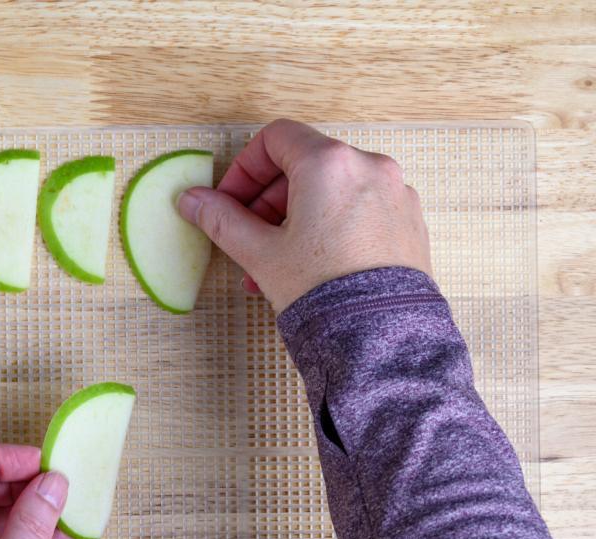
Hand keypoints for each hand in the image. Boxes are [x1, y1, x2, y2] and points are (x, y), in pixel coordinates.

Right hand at [176, 118, 432, 312]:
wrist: (379, 337)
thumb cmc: (324, 291)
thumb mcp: (260, 253)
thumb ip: (221, 220)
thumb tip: (193, 201)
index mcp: (329, 164)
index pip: (276, 138)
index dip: (244, 168)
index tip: (230, 200)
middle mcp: (369, 167)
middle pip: (304, 165)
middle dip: (267, 200)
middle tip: (248, 236)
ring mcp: (394, 193)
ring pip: (331, 191)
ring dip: (295, 217)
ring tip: (275, 262)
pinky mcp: (408, 222)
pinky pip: (358, 210)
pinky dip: (329, 226)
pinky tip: (312, 266)